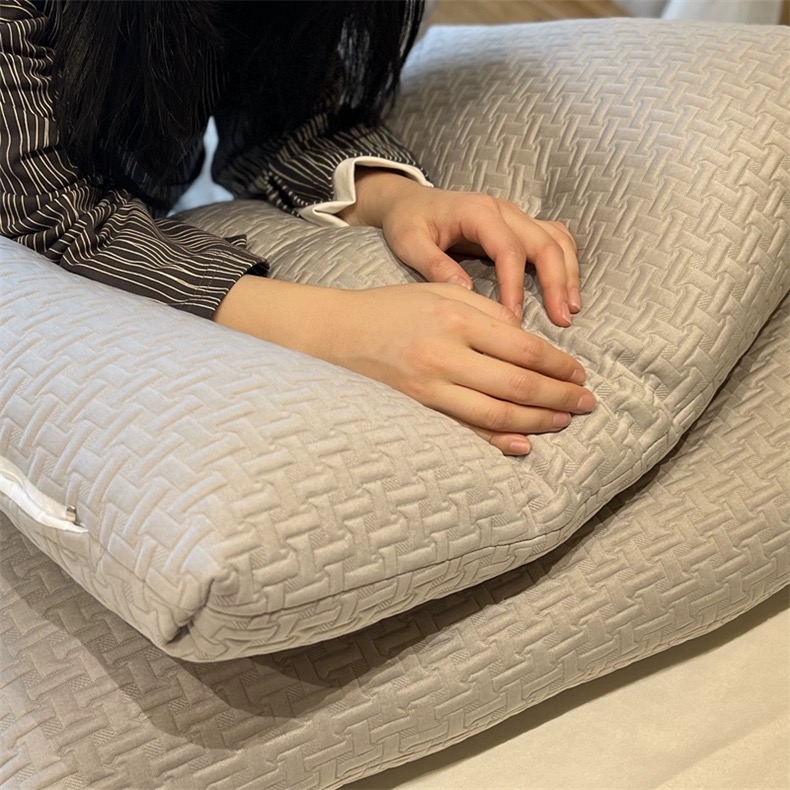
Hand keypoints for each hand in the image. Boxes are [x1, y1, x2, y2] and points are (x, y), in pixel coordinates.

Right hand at [215, 278, 594, 454]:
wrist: (337, 333)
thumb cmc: (393, 308)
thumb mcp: (439, 292)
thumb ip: (487, 313)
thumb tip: (531, 345)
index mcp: (455, 318)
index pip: (523, 346)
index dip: (558, 365)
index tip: (580, 374)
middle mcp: (445, 355)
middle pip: (517, 385)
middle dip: (559, 398)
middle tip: (587, 404)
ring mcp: (429, 387)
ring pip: (496, 413)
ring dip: (537, 421)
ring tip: (564, 423)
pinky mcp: (417, 409)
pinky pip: (464, 430)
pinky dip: (495, 441)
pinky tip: (522, 446)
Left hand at [340, 169, 580, 324]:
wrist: (408, 201)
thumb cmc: (407, 221)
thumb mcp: (409, 242)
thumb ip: (435, 265)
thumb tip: (467, 292)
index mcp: (478, 212)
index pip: (509, 250)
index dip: (515, 286)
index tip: (515, 319)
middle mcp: (504, 210)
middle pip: (545, 242)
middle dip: (557, 282)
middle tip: (561, 319)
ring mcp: (515, 216)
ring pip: (557, 239)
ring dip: (568, 273)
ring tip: (570, 309)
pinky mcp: (519, 226)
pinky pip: (553, 238)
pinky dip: (565, 262)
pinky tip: (566, 290)